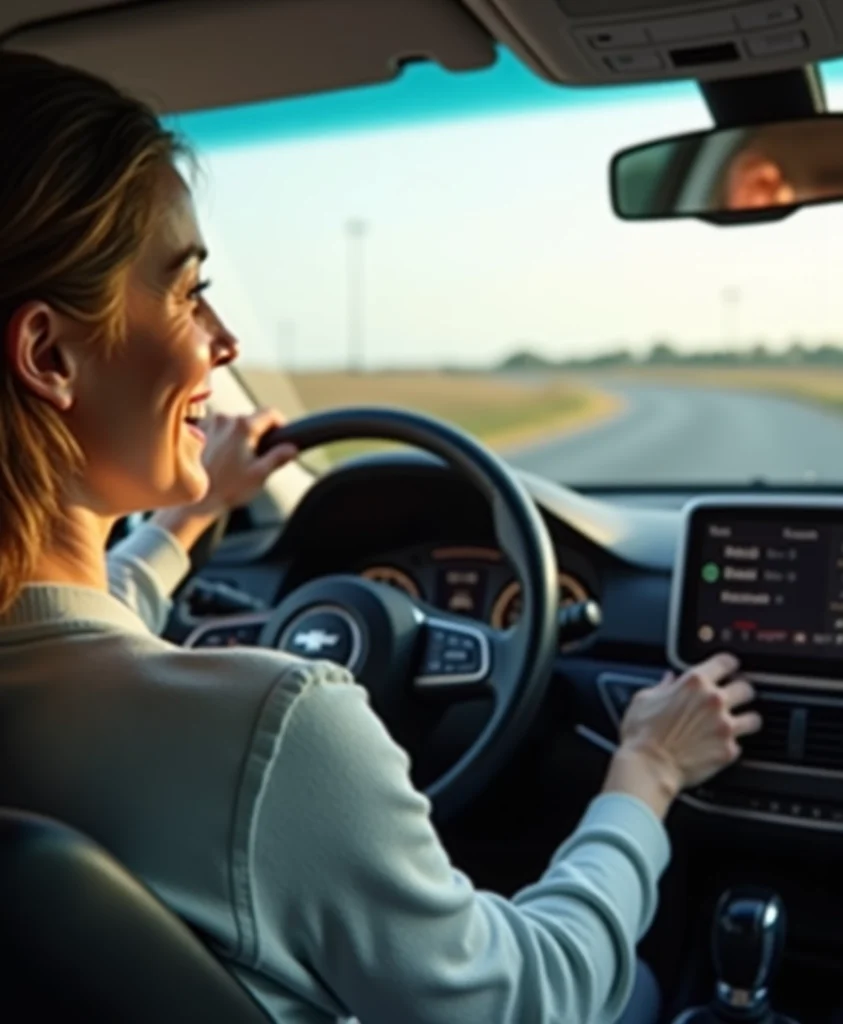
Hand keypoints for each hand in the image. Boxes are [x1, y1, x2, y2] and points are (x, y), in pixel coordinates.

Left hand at [151, 409, 296, 552]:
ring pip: (234, 424)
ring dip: (240, 437)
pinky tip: (222, 459)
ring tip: (237, 461)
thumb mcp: (260, 475)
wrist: (194, 500)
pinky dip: (224, 439)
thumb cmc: (227, 489)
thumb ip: (278, 457)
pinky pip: (218, 429)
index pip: (270, 413)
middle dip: (258, 434)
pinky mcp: (197, 431)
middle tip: (259, 456)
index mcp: (243, 427)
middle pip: (251, 418)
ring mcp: (209, 423)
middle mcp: (225, 419)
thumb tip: (292, 448)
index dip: (280, 424)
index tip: (281, 436)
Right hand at [603, 654, 761, 817]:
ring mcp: (724, 726)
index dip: (729, 664)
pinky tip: (721, 746)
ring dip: (746, 719)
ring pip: (753, 718)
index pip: (726, 662)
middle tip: (734, 697)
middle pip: (746, 688)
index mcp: (694, 683)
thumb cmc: (642, 733)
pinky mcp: (728, 750)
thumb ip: (661, 687)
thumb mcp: (644, 699)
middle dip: (741, 692)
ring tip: (739, 723)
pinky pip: (739, 744)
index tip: (729, 668)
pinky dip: (731, 745)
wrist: (649, 766)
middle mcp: (714, 701)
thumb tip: (668, 681)